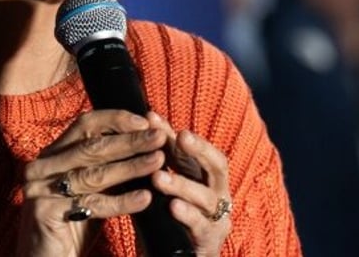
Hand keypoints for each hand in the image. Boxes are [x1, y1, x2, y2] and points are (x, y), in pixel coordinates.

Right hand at [16, 110, 231, 256]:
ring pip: (94, 174)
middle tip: (159, 137)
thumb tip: (147, 143)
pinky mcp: (44, 212)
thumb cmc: (72, 226)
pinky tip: (145, 198)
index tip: (146, 121)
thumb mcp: (91, 190)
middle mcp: (41, 166)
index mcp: (52, 154)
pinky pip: (92, 204)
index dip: (116, 120)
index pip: (85, 125)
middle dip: (129, 141)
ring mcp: (39, 188)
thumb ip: (108, 168)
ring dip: (131, 167)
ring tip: (158, 163)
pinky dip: (122, 201)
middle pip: (91, 146)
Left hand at [147, 112, 231, 255]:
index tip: (152, 118)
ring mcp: (217, 218)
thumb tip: (141, 123)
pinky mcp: (210, 241)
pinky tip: (172, 207)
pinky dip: (188, 214)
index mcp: (203, 177)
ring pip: (207, 196)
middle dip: (199, 149)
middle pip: (217, 165)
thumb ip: (155, 161)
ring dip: (182, 184)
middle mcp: (216, 193)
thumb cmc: (166, 219)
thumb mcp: (159, 187)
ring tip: (159, 177)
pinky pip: (202, 225)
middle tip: (181, 136)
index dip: (172, 133)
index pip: (193, 149)